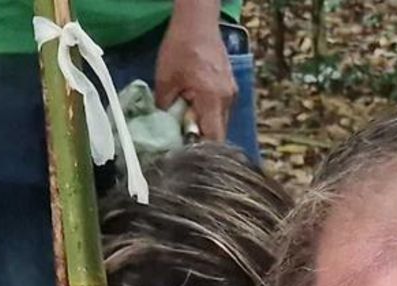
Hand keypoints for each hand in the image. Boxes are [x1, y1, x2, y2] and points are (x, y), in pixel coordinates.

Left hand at [154, 4, 235, 140]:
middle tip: (183, 136)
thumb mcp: (165, 79)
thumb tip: (164, 124)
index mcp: (213, 99)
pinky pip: (221, 107)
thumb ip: (165, 105)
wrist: (198, 24)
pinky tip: (195, 104)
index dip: (203, 148)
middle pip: (219, 131)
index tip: (187, 151)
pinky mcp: (230, 86)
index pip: (214, 137)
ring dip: (205, 123)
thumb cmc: (181, 49)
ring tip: (186, 119)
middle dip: (202, 136)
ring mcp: (232, 93)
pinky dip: (209, 111)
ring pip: (220, 119)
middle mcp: (228, 100)